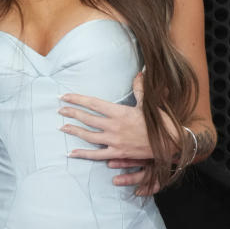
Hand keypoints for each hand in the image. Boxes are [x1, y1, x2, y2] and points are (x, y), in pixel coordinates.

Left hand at [59, 74, 162, 194]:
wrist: (170, 143)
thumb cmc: (160, 123)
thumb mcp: (149, 104)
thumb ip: (141, 89)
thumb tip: (140, 73)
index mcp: (120, 112)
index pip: (93, 103)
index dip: (77, 99)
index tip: (65, 96)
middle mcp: (114, 126)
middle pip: (87, 118)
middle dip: (71, 113)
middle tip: (59, 110)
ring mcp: (114, 141)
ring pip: (88, 136)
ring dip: (74, 131)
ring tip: (62, 128)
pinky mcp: (118, 154)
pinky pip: (96, 155)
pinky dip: (83, 154)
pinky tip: (72, 153)